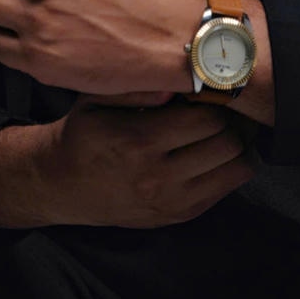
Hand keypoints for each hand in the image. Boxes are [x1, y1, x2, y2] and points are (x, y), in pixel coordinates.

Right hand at [37, 91, 260, 227]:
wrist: (64, 185)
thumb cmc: (84, 134)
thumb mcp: (96, 99)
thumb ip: (137, 87)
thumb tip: (178, 82)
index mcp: (140, 140)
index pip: (208, 119)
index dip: (216, 101)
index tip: (210, 92)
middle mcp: (159, 175)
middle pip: (227, 144)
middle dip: (230, 123)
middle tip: (222, 110)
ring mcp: (171, 201)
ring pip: (235, 170)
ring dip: (235, 147)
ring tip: (222, 131)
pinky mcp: (178, 216)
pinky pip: (224, 191)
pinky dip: (227, 169)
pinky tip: (210, 154)